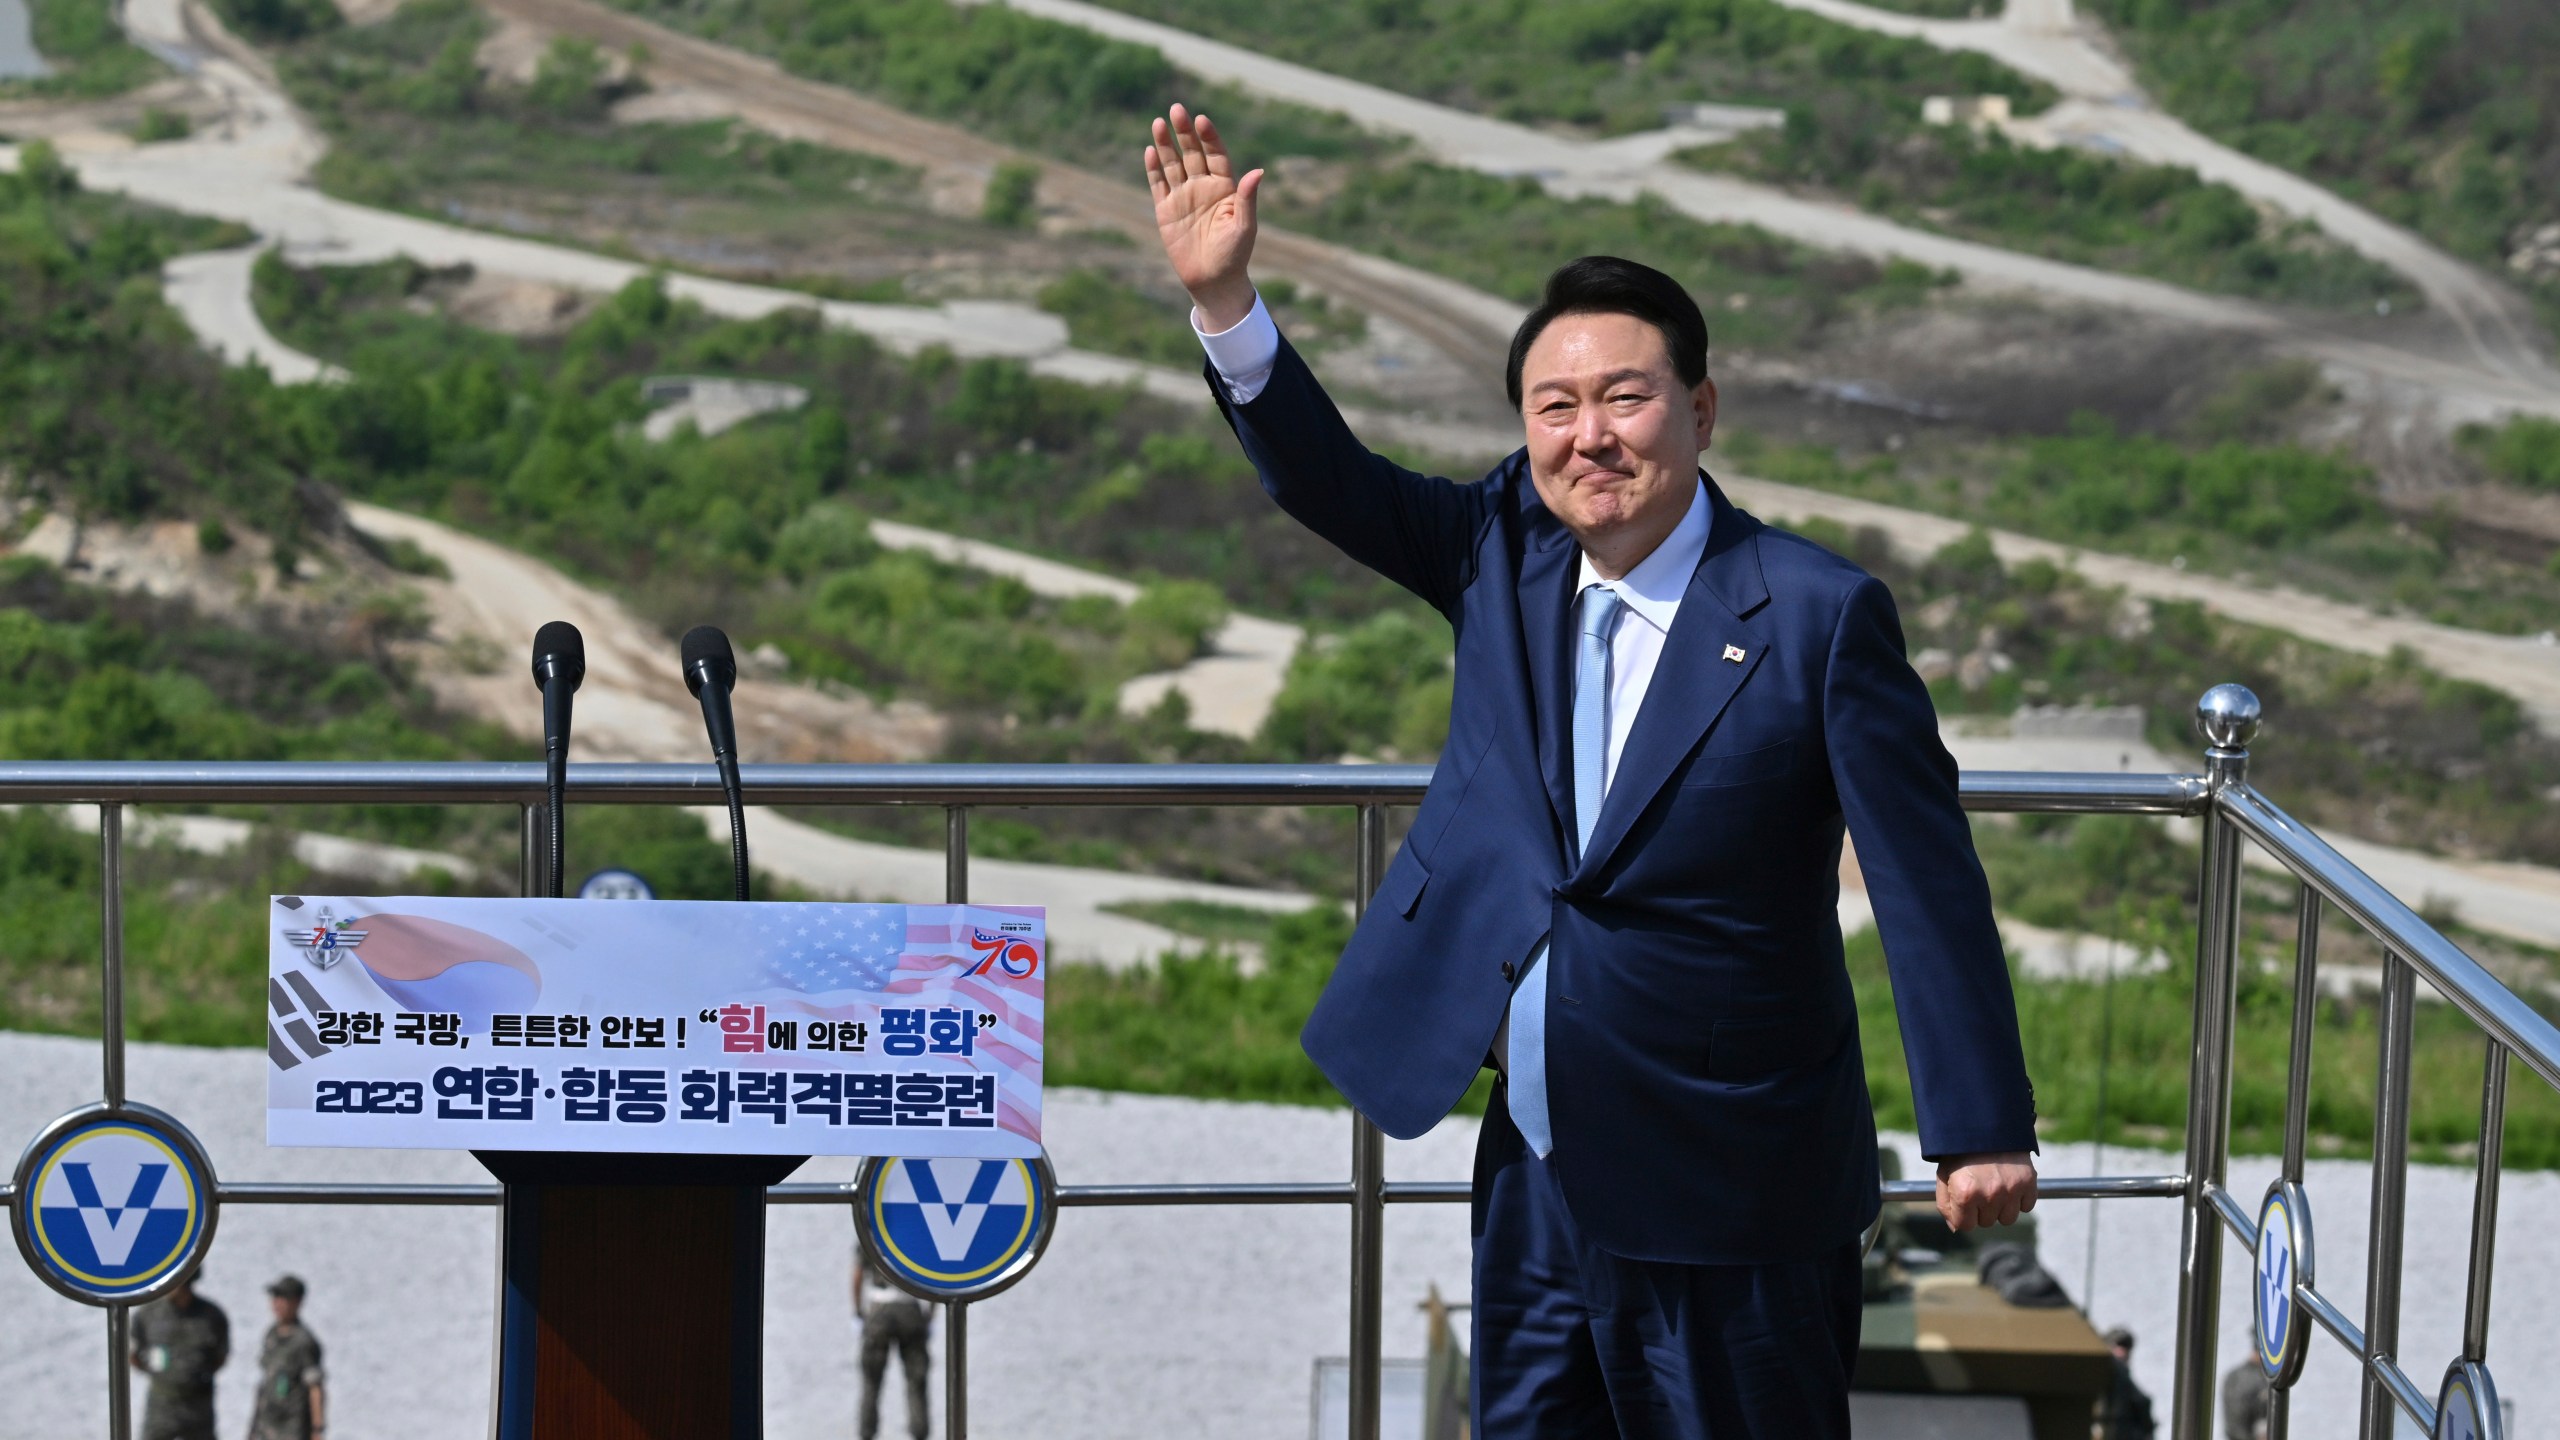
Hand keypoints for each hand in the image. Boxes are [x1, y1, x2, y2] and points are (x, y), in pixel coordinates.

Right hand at [1143, 103, 1261, 330]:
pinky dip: (1154, 168)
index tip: (1202, 120)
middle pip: (1192, 152)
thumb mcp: (1244, 226)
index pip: (1216, 154)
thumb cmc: (1234, 255)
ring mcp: (1183, 197)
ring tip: (1158, 122)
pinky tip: (1150, 150)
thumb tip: (1258, 172)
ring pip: (1173, 164)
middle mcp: (1203, 187)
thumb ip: (1247, 198)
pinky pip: (1158, 184)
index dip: (1209, 137)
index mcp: (1225, 187)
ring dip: (1166, 144)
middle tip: (1177, 109)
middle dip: (1184, 132)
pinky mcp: (1166, 210)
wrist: (1213, 281)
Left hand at [1936, 1151, 2035, 1230]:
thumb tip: (1956, 1227)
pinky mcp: (2028, 1182)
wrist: (1986, 1125)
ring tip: (1994, 1185)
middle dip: (1981, 1209)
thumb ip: (1946, 1204)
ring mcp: (2011, 1189)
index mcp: (1965, 1193)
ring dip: (2001, 1207)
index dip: (1963, 1214)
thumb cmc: (1960, 1152)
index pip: (1965, 1226)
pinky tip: (2009, 1182)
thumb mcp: (1944, 1175)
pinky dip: (2020, 1198)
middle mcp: (1989, 1194)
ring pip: (2008, 1218)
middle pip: (1987, 1222)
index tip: (1964, 1199)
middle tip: (1979, 1185)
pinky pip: (2026, 1206)